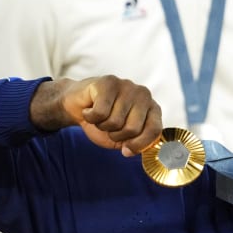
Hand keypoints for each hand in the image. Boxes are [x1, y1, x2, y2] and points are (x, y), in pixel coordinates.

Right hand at [30, 76, 162, 156]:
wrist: (78, 105)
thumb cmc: (104, 122)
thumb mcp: (123, 138)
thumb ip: (135, 143)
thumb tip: (132, 150)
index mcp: (152, 109)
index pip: (154, 130)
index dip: (139, 145)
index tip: (125, 150)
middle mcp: (144, 95)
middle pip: (132, 129)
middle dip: (116, 135)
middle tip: (108, 126)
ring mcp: (127, 86)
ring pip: (115, 121)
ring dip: (102, 125)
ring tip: (100, 116)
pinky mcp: (109, 82)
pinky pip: (100, 112)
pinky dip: (90, 117)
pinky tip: (90, 109)